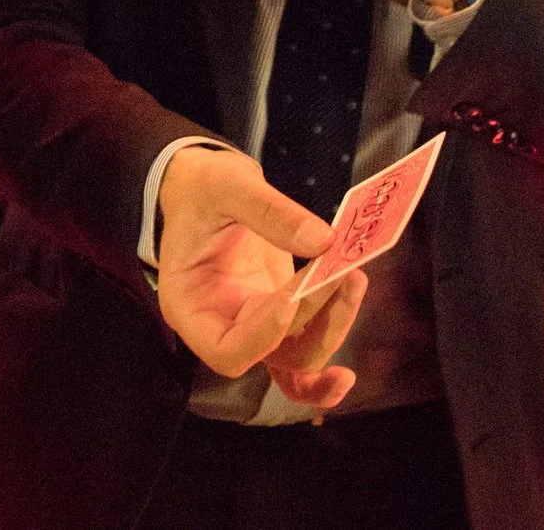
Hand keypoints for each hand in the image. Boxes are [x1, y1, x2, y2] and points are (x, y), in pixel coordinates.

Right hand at [155, 145, 368, 410]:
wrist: (205, 187)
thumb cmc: (201, 187)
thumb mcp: (226, 186)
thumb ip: (269, 211)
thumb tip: (324, 242)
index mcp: (190, 306)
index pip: (226, 350)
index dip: (264, 336)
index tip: (291, 296)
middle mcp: (221, 325)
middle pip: (273, 356)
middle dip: (313, 321)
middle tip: (339, 273)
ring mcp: (253, 324)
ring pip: (300, 356)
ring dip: (333, 324)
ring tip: (353, 276)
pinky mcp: (279, 314)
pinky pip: (307, 344)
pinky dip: (333, 331)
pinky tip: (353, 302)